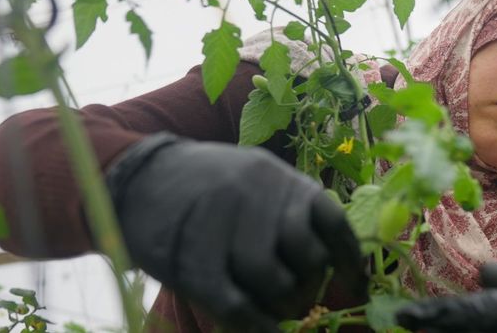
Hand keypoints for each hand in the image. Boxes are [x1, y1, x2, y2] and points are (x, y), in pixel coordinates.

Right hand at [105, 133, 366, 331]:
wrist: (138, 179)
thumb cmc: (207, 188)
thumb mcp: (256, 180)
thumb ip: (290, 213)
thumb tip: (331, 263)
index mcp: (280, 178)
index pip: (333, 221)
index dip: (351, 260)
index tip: (358, 284)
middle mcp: (259, 197)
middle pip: (309, 257)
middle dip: (310, 288)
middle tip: (300, 299)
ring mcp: (225, 226)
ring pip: (276, 282)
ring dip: (283, 308)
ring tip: (276, 311)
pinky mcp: (192, 259)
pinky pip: (238, 304)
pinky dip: (256, 325)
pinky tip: (264, 329)